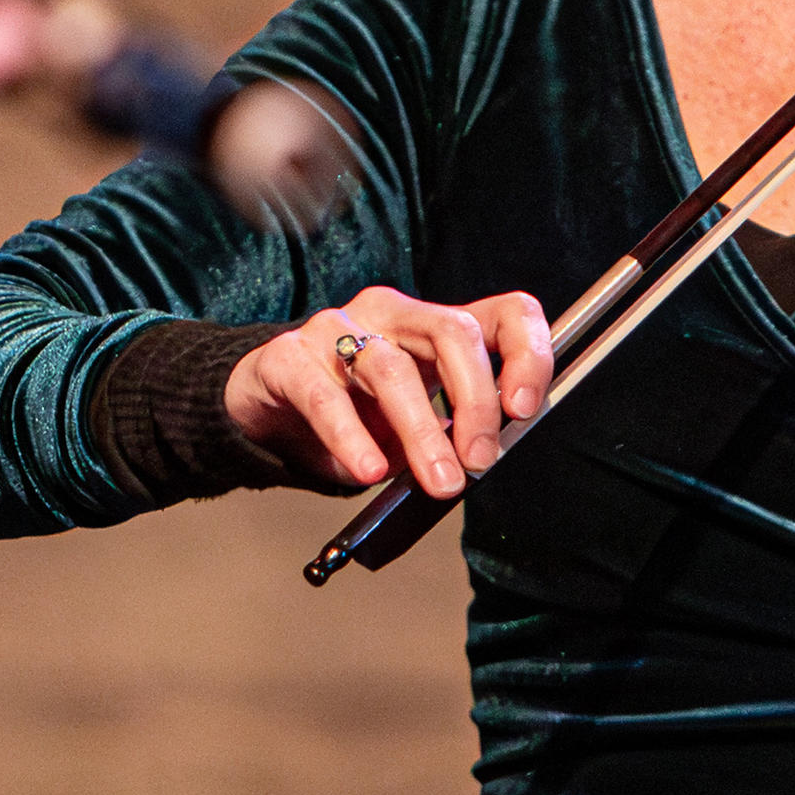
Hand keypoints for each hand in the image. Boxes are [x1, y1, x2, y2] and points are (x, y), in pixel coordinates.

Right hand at [221, 286, 556, 497]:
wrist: (267, 411)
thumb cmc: (353, 416)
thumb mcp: (417, 425)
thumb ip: (451, 434)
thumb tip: (481, 459)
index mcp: (435, 325)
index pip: (504, 314)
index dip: (527, 353)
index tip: (525, 408)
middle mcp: (392, 314)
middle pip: (452, 332)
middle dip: (476, 401)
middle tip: (480, 460)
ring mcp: (337, 328)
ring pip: (391, 367)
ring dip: (421, 431)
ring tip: (437, 481)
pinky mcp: (288, 357)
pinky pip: (325, 396)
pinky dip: (351, 437)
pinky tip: (368, 470)